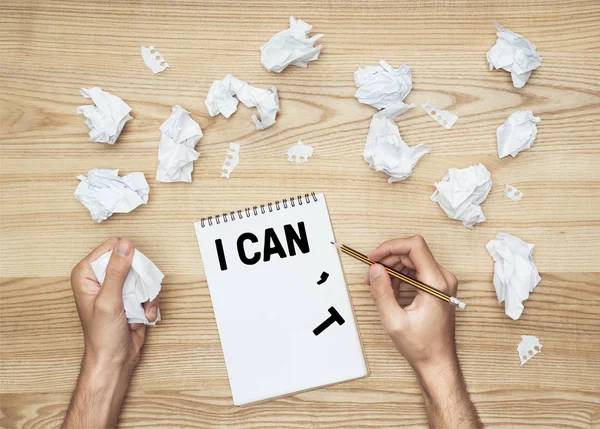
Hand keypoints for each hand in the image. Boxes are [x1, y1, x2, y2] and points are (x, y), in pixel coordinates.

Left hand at [64, 237, 159, 428]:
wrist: (114, 360)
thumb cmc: (102, 336)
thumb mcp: (108, 300)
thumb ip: (117, 271)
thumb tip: (125, 245)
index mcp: (87, 274)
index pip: (111, 247)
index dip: (125, 258)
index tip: (129, 277)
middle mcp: (101, 278)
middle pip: (131, 259)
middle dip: (140, 277)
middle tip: (138, 294)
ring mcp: (117, 288)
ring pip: (143, 275)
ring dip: (148, 292)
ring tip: (142, 308)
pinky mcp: (130, 297)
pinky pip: (148, 289)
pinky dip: (151, 302)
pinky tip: (145, 315)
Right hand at [366, 235, 457, 375]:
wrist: (437, 362)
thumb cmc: (422, 346)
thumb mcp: (394, 320)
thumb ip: (382, 292)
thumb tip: (375, 269)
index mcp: (436, 284)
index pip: (415, 246)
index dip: (390, 247)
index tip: (374, 257)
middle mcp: (443, 279)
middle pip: (412, 252)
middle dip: (388, 259)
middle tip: (371, 273)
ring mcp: (442, 283)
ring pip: (413, 260)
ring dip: (392, 268)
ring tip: (378, 284)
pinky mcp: (438, 288)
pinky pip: (417, 271)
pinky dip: (400, 276)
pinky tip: (390, 290)